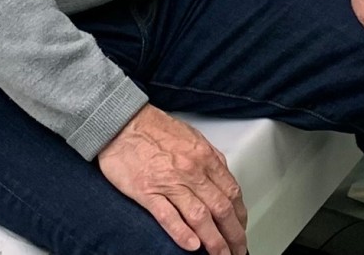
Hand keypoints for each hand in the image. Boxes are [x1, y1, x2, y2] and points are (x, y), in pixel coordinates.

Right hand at [98, 105, 247, 254]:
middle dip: (233, 235)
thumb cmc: (155, 129)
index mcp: (205, 157)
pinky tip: (192, 246)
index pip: (232, 193)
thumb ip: (209, 160)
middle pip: (221, 208)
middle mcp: (192, 170)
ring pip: (199, 216)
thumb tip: (223, 182)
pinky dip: (182, 233)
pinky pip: (168, 216)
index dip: (240, 216)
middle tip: (237, 252)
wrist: (122, 122)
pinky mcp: (146, 191)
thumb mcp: (192, 138)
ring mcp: (169, 182)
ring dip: (214, 241)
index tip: (241, 230)